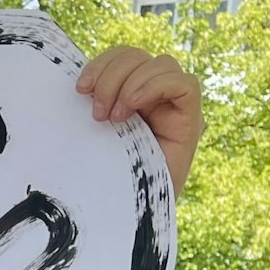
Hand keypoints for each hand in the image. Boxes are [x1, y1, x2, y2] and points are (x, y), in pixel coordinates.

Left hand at [77, 46, 202, 193]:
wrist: (128, 213)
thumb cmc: (104, 176)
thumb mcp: (90, 135)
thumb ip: (92, 106)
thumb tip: (78, 84)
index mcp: (129, 93)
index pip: (123, 56)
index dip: (101, 63)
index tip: (80, 89)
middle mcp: (155, 95)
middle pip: (138, 56)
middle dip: (111, 76)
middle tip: (97, 111)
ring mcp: (174, 106)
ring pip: (161, 63)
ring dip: (130, 84)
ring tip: (114, 117)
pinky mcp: (191, 119)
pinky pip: (185, 84)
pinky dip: (156, 87)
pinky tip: (134, 107)